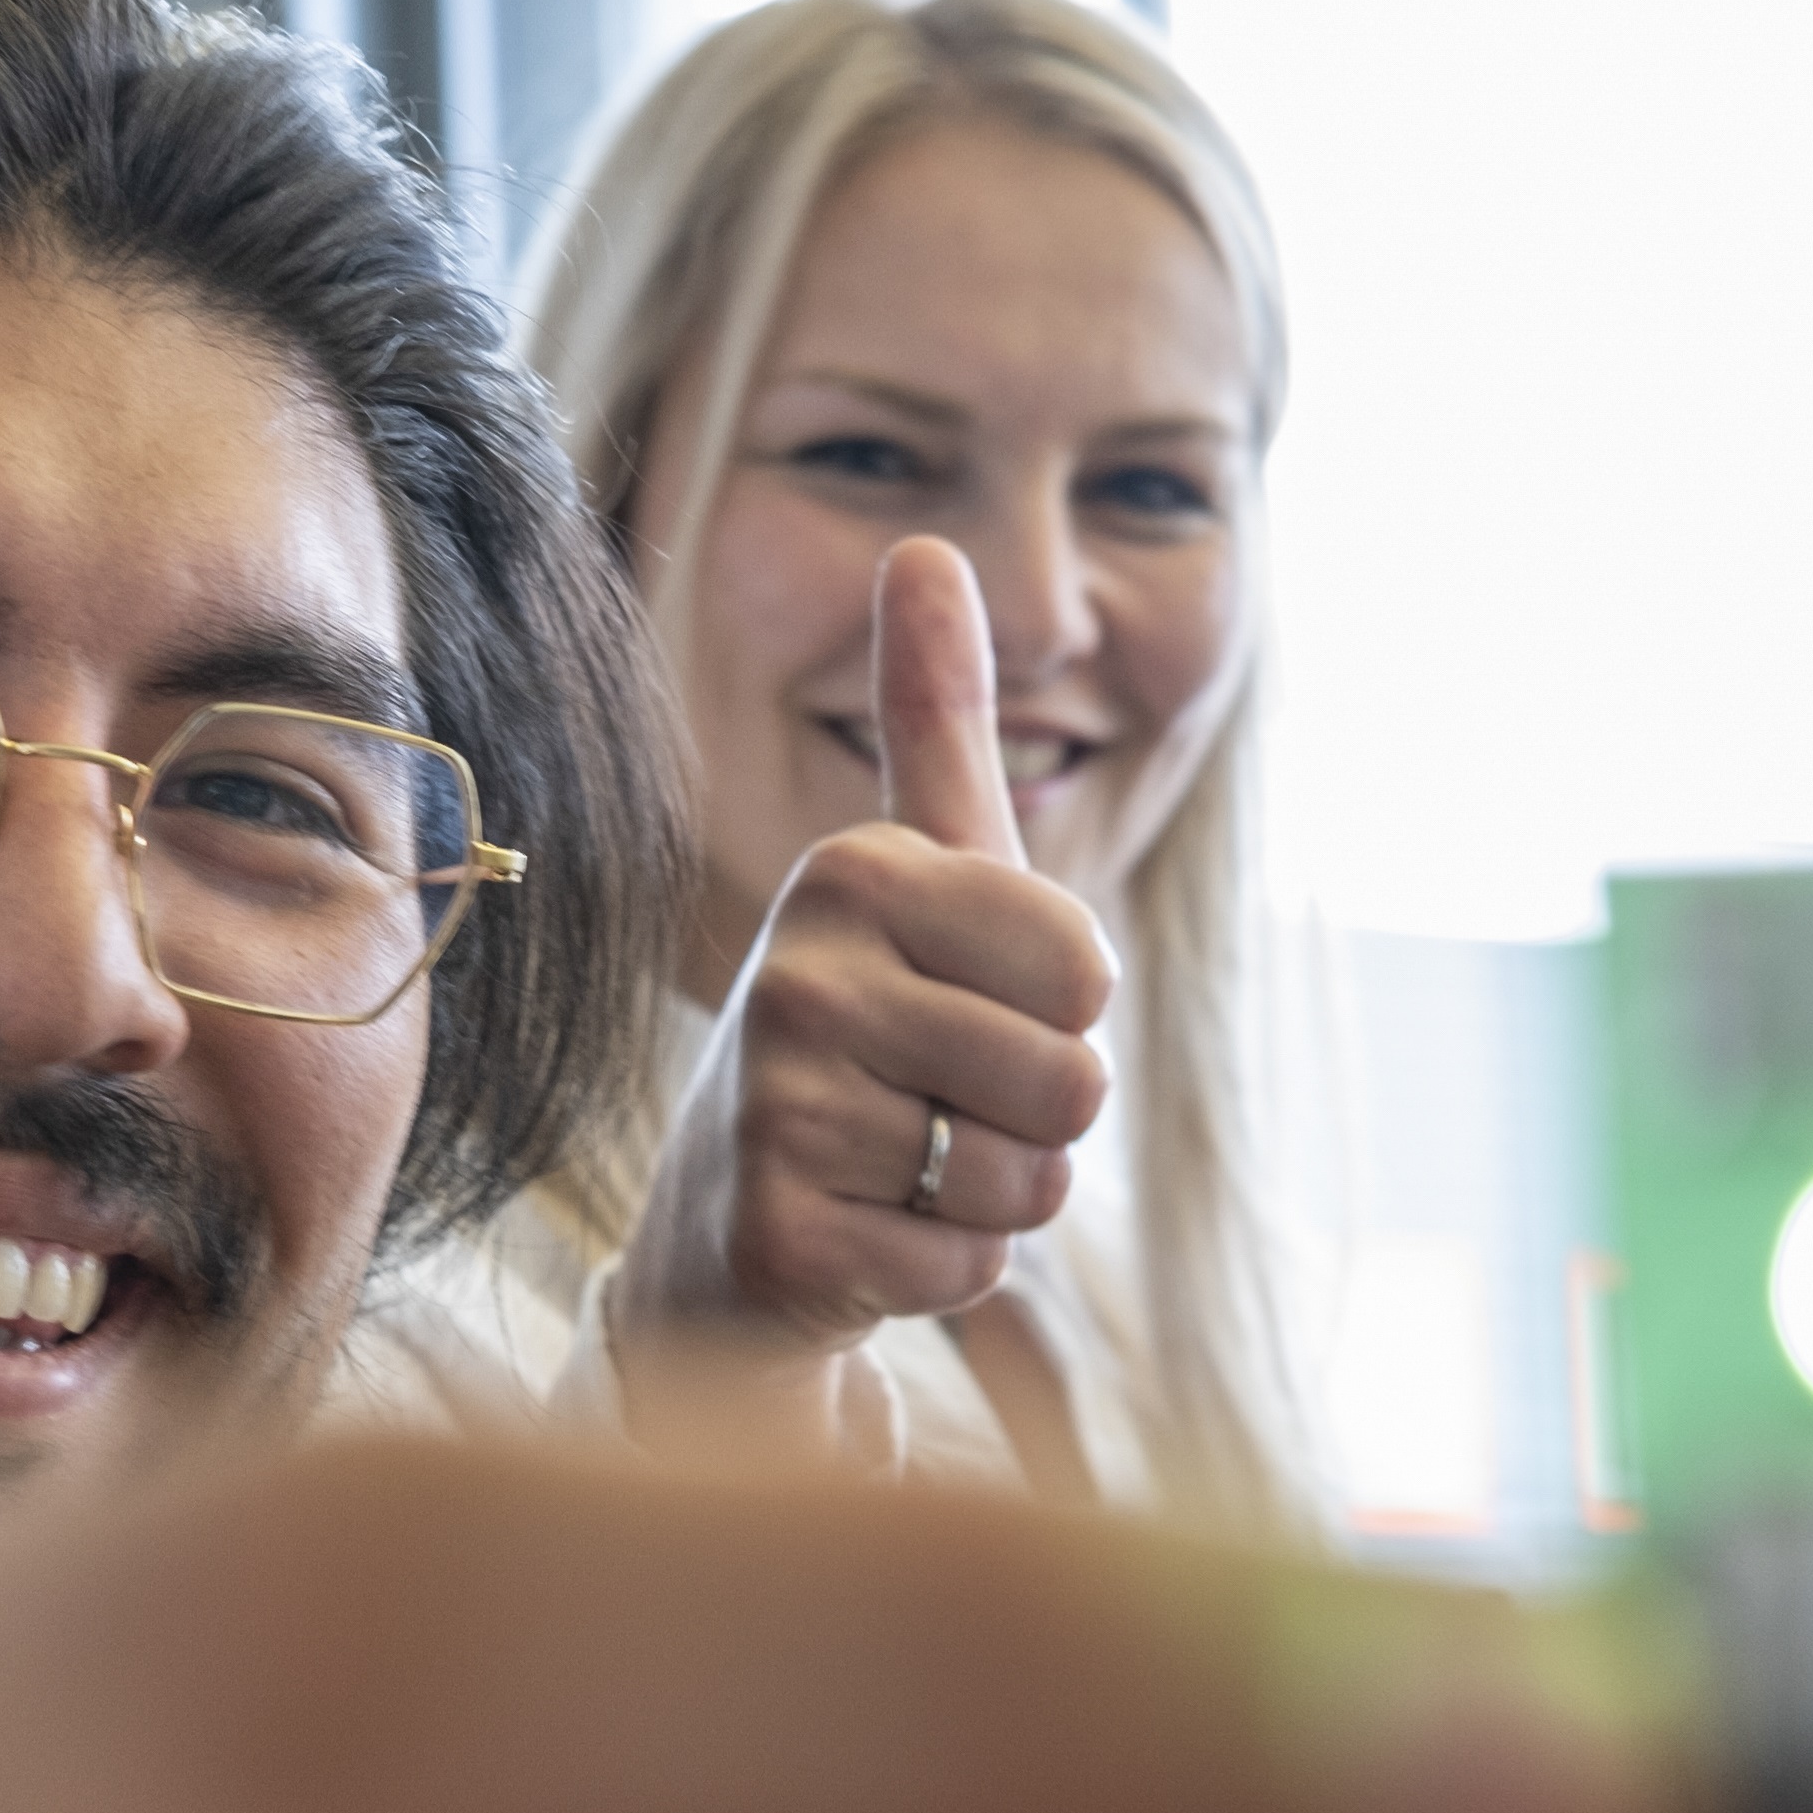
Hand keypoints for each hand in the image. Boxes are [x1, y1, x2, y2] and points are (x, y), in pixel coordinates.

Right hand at [611, 540, 1118, 1451]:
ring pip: (1028, 1184)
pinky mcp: (776, 1237)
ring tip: (899, 1169)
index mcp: (853, 870)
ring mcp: (777, 1108)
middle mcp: (799, 973)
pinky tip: (864, 1237)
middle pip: (1074, 1083)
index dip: (1060, 1015)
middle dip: (1033, 1122)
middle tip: (931, 1106)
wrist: (725, 1224)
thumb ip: (933, 717)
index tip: (965, 1007)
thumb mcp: (915, 873)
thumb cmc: (867, 1032)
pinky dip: (940, 1271)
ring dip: (989, 1199)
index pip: (1087, 969)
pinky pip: (969, 1269)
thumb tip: (926, 541)